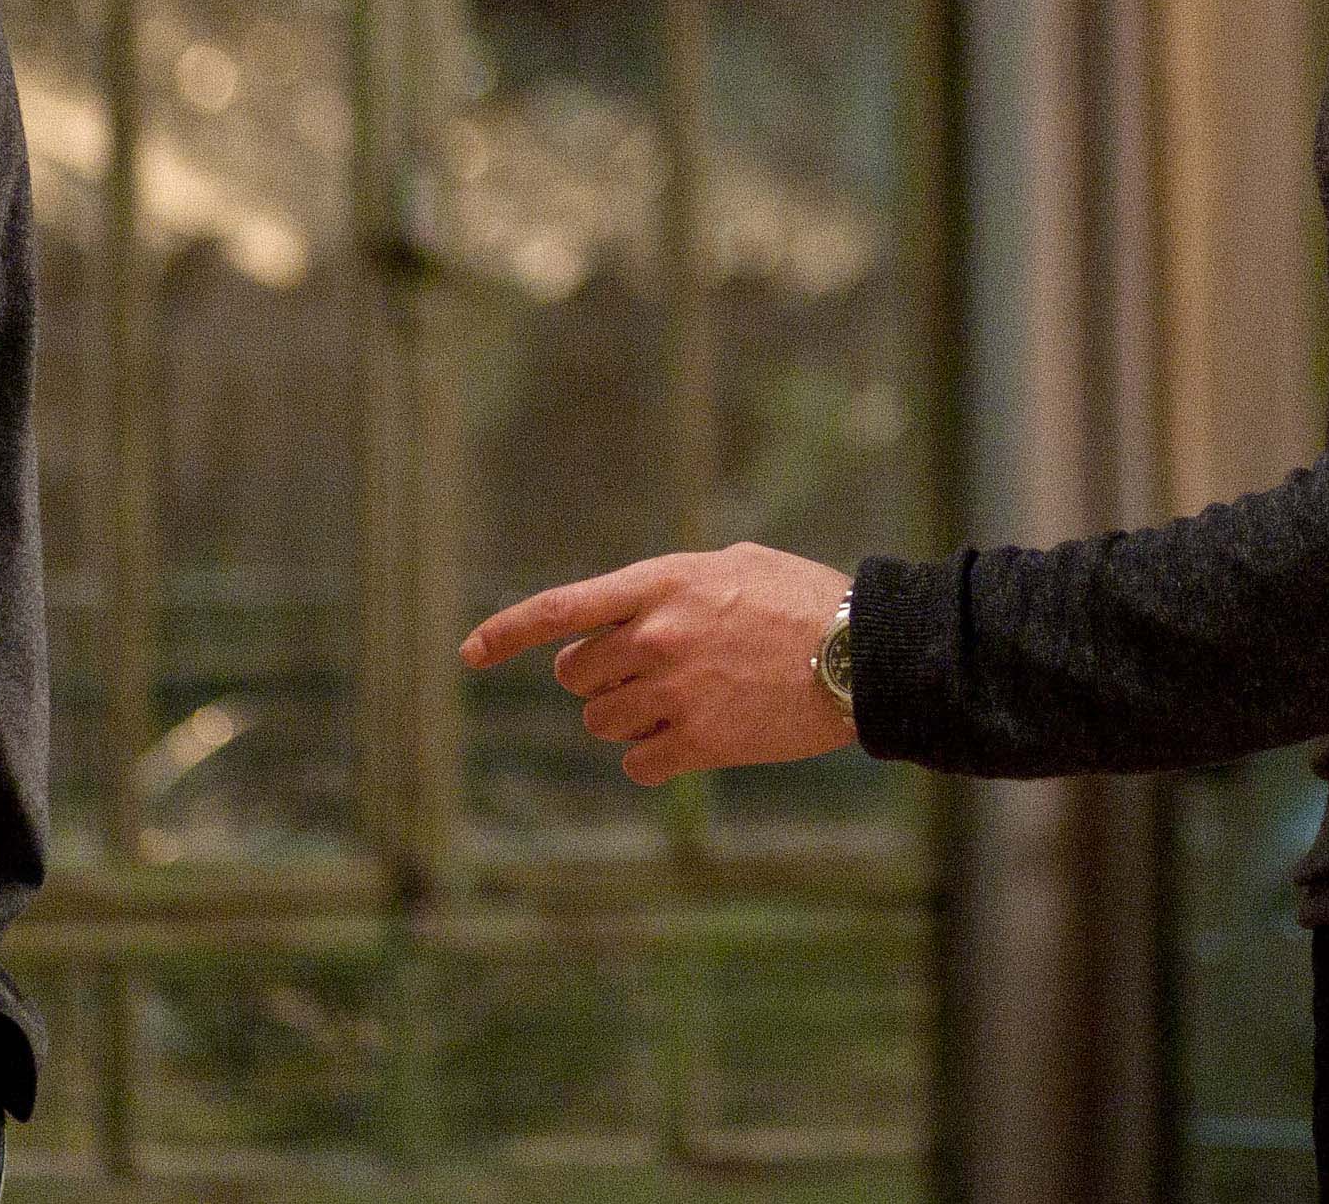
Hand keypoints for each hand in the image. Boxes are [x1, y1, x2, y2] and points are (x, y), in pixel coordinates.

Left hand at [461, 543, 857, 786]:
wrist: (859, 655)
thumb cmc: (802, 600)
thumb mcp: (731, 564)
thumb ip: (668, 585)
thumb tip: (623, 613)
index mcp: (659, 585)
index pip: (559, 609)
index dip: (505, 632)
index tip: (469, 654)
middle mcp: (655, 637)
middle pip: (576, 675)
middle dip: (599, 678)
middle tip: (647, 672)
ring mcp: (673, 692)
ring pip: (601, 722)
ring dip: (626, 717)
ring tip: (681, 701)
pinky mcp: (698, 742)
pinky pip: (638, 763)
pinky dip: (654, 756)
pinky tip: (693, 738)